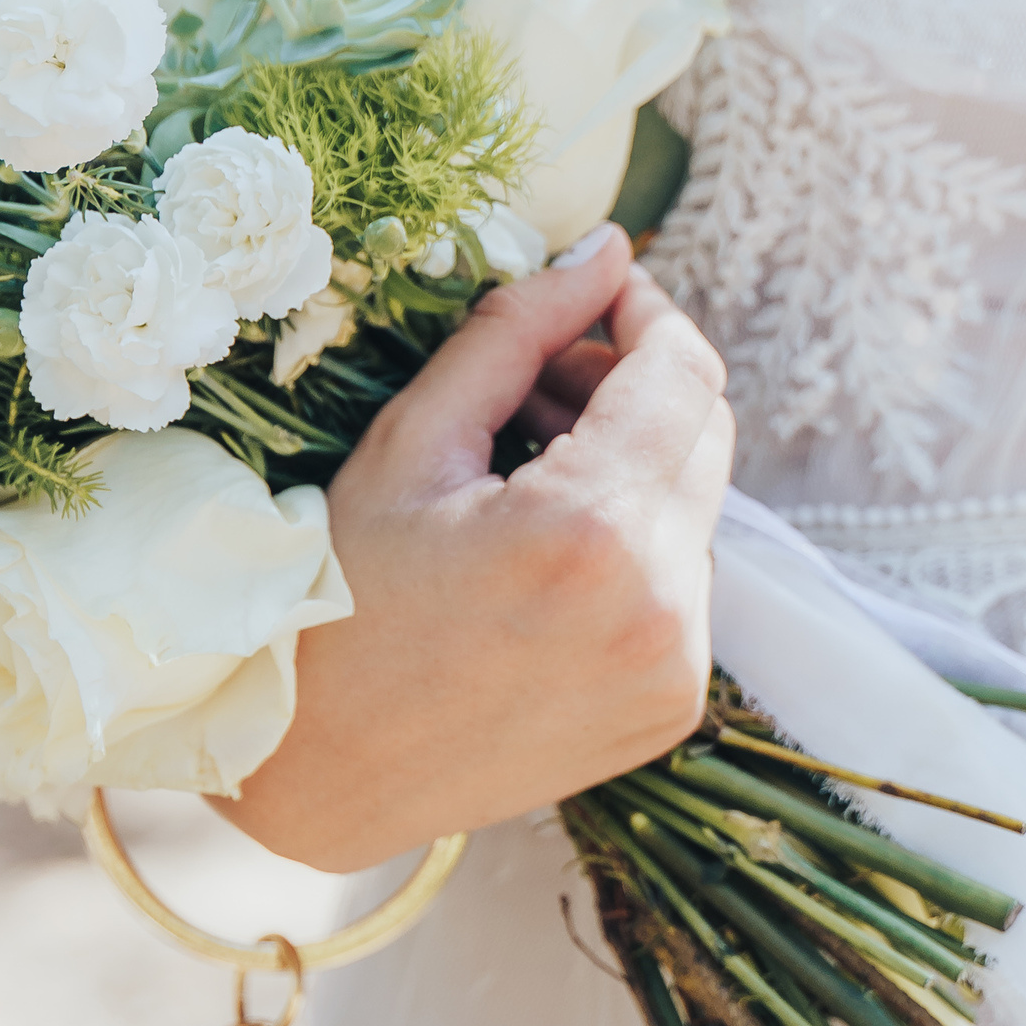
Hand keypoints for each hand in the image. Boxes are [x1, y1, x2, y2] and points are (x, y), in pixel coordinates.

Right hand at [222, 227, 733, 871]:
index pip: (683, 373)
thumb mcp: (411, 443)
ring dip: (631, 470)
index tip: (596, 297)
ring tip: (519, 480)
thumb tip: (605, 253)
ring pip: (696, 508)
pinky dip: (631, 548)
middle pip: (706, 434)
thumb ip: (517, 332)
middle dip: (632, 389)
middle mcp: (658, 605)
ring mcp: (672, 665)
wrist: (319, 773)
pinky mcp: (670, 706)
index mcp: (590, 531)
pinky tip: (539, 557)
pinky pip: (683, 585)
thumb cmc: (337, 596)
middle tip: (534, 392)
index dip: (644, 314)